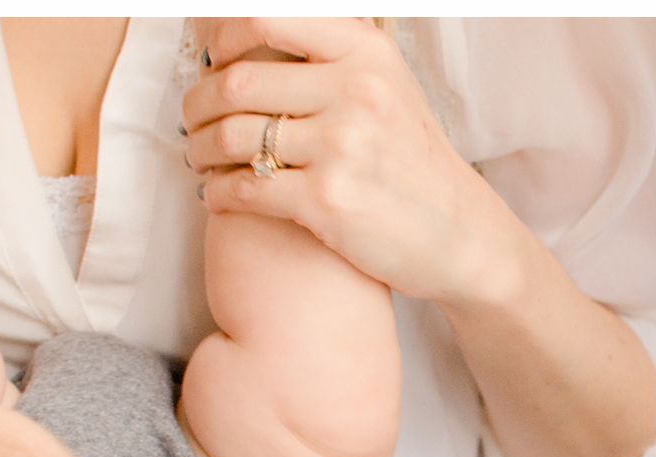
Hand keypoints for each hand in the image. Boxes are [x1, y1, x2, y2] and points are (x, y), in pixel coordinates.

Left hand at [182, 18, 526, 304]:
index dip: (223, 38)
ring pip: (235, 138)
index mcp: (367, 55)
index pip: (267, 18)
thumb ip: (334, 59)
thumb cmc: (416, 166)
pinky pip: (245, 188)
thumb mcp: (391, 90)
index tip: (212, 62)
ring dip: (202, 150)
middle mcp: (356, 93)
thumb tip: (253, 34)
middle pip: (239, 83)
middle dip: (200, 105)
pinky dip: (218, 193)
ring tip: (200, 159)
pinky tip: (217, 196)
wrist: (461, 236)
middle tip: (194, 121)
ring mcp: (342, 148)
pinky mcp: (327, 201)